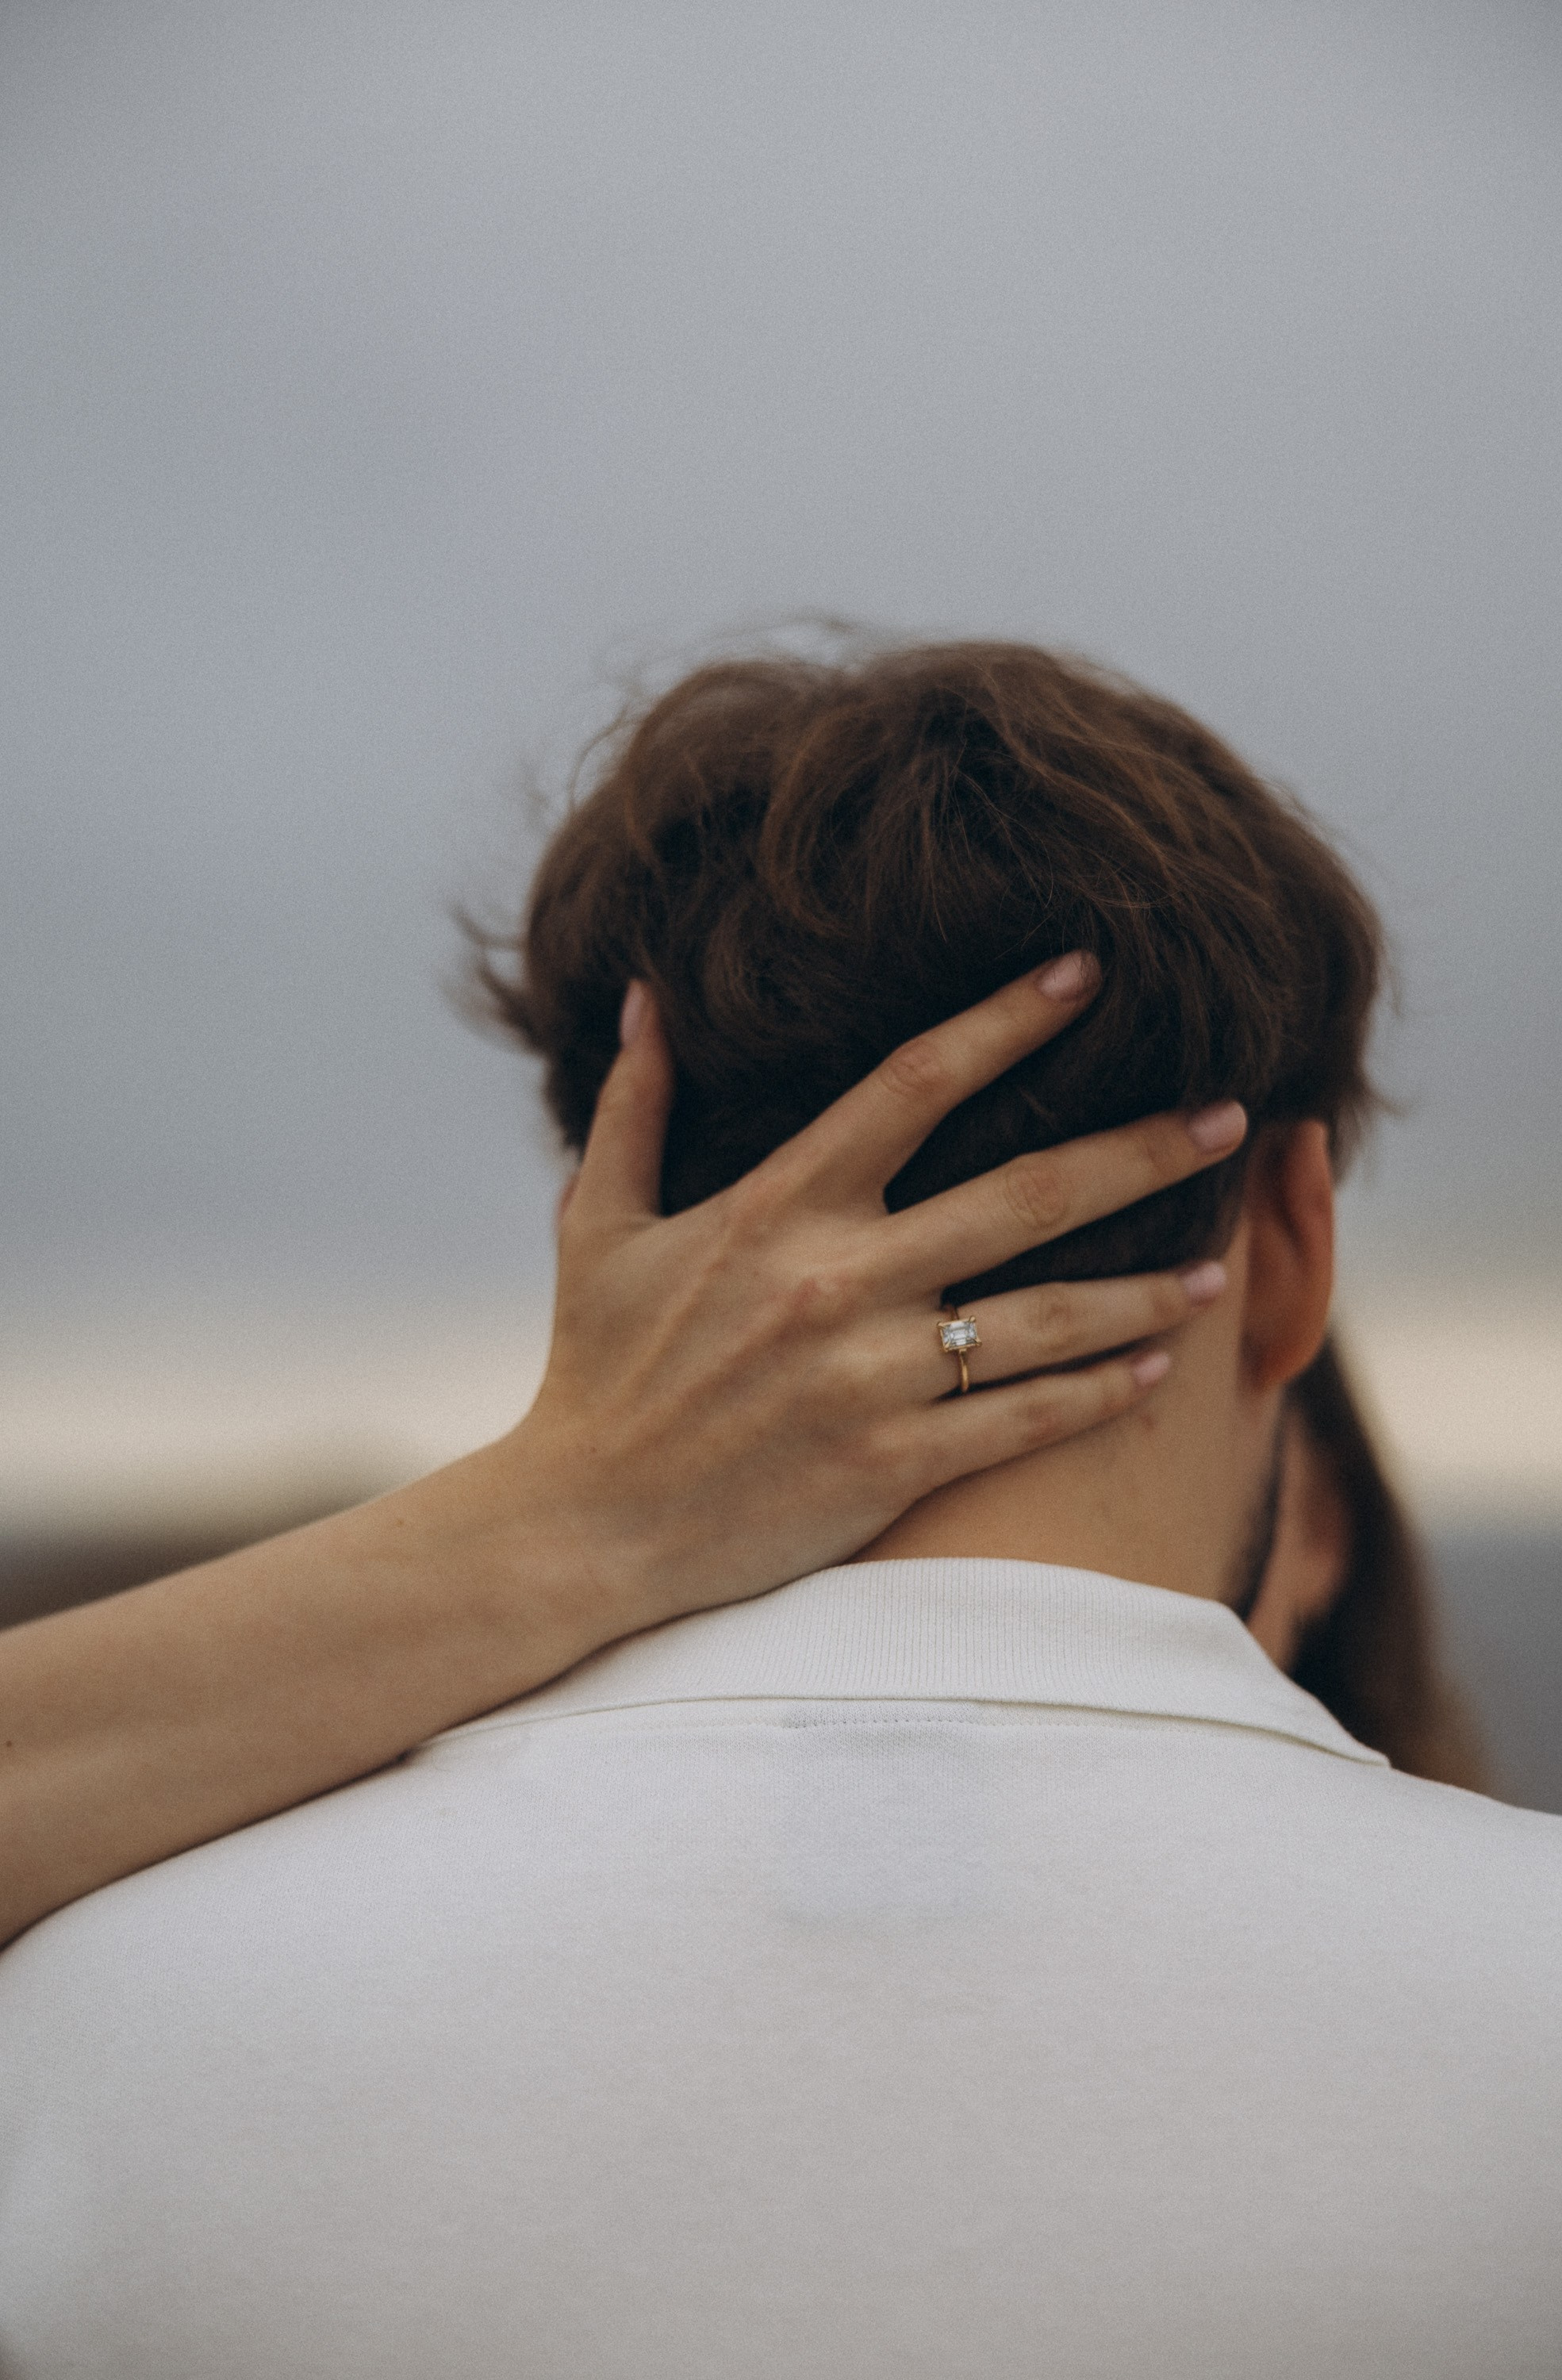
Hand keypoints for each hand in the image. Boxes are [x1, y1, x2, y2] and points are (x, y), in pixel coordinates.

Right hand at [505, 957, 1244, 1629]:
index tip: (1087, 974)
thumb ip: (633, 1106)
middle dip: (1139, 1148)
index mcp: (777, 1205)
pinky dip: (1100, 1392)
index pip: (914, 1083)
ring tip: (1223, 1262)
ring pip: (1047, 1316)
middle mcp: (837, 1279)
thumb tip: (646, 996)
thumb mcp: (599, 1225)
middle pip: (1024, 1193)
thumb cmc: (595, 1371)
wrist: (586, 1527)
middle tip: (1230, 1112)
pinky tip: (1162, 1369)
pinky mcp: (891, 1466)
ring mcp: (870, 1377)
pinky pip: (1024, 1420)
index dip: (1007, 1022)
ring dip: (1147, 1285)